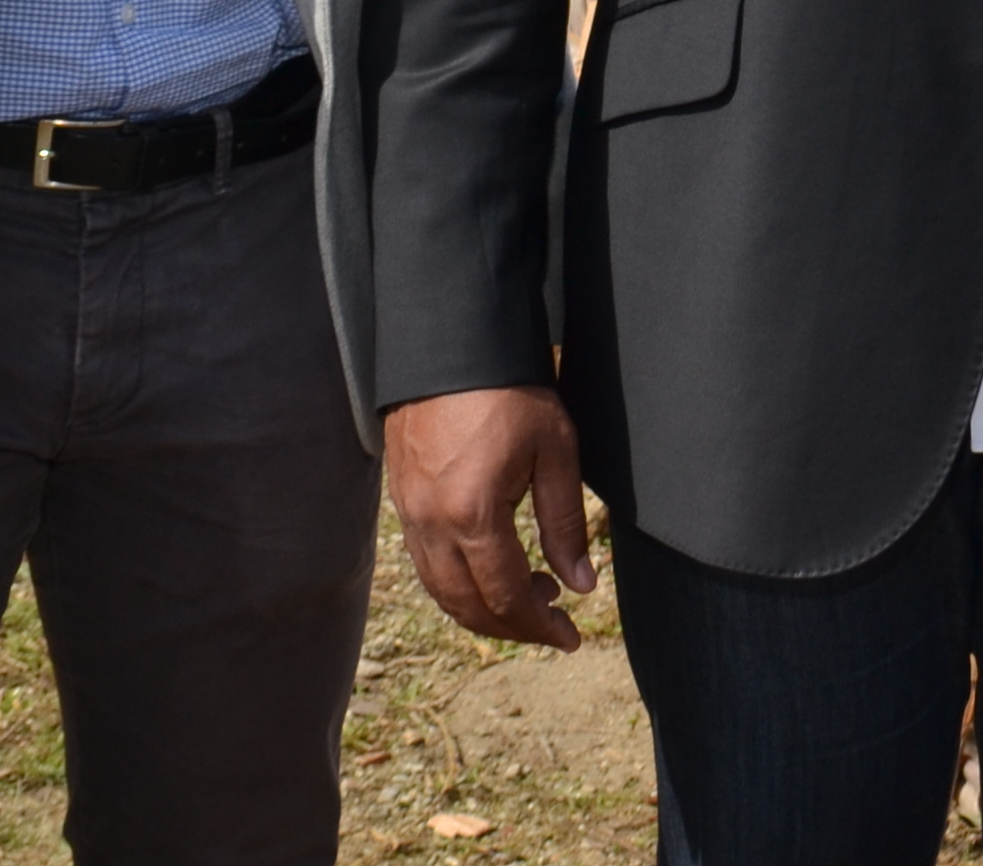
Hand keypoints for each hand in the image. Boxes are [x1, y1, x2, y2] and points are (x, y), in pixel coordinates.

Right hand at [385, 387, 593, 647]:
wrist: (450, 344)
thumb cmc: (510, 391)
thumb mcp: (555, 452)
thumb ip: (565, 524)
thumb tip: (580, 585)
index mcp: (473, 514)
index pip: (506, 596)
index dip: (541, 626)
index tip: (571, 637)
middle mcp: (432, 523)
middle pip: (468, 606)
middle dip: (513, 627)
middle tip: (553, 626)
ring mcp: (409, 512)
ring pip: (441, 590)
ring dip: (483, 609)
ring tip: (529, 598)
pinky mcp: (401, 499)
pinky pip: (426, 563)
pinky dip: (458, 584)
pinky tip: (489, 571)